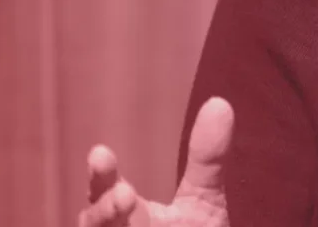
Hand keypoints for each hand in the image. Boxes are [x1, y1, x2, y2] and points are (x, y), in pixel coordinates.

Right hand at [78, 97, 233, 226]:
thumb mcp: (202, 202)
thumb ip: (207, 158)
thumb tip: (221, 103)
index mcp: (125, 216)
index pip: (105, 194)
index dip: (102, 177)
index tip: (100, 153)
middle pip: (96, 225)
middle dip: (104, 212)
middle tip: (123, 196)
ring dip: (109, 225)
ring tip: (126, 203)